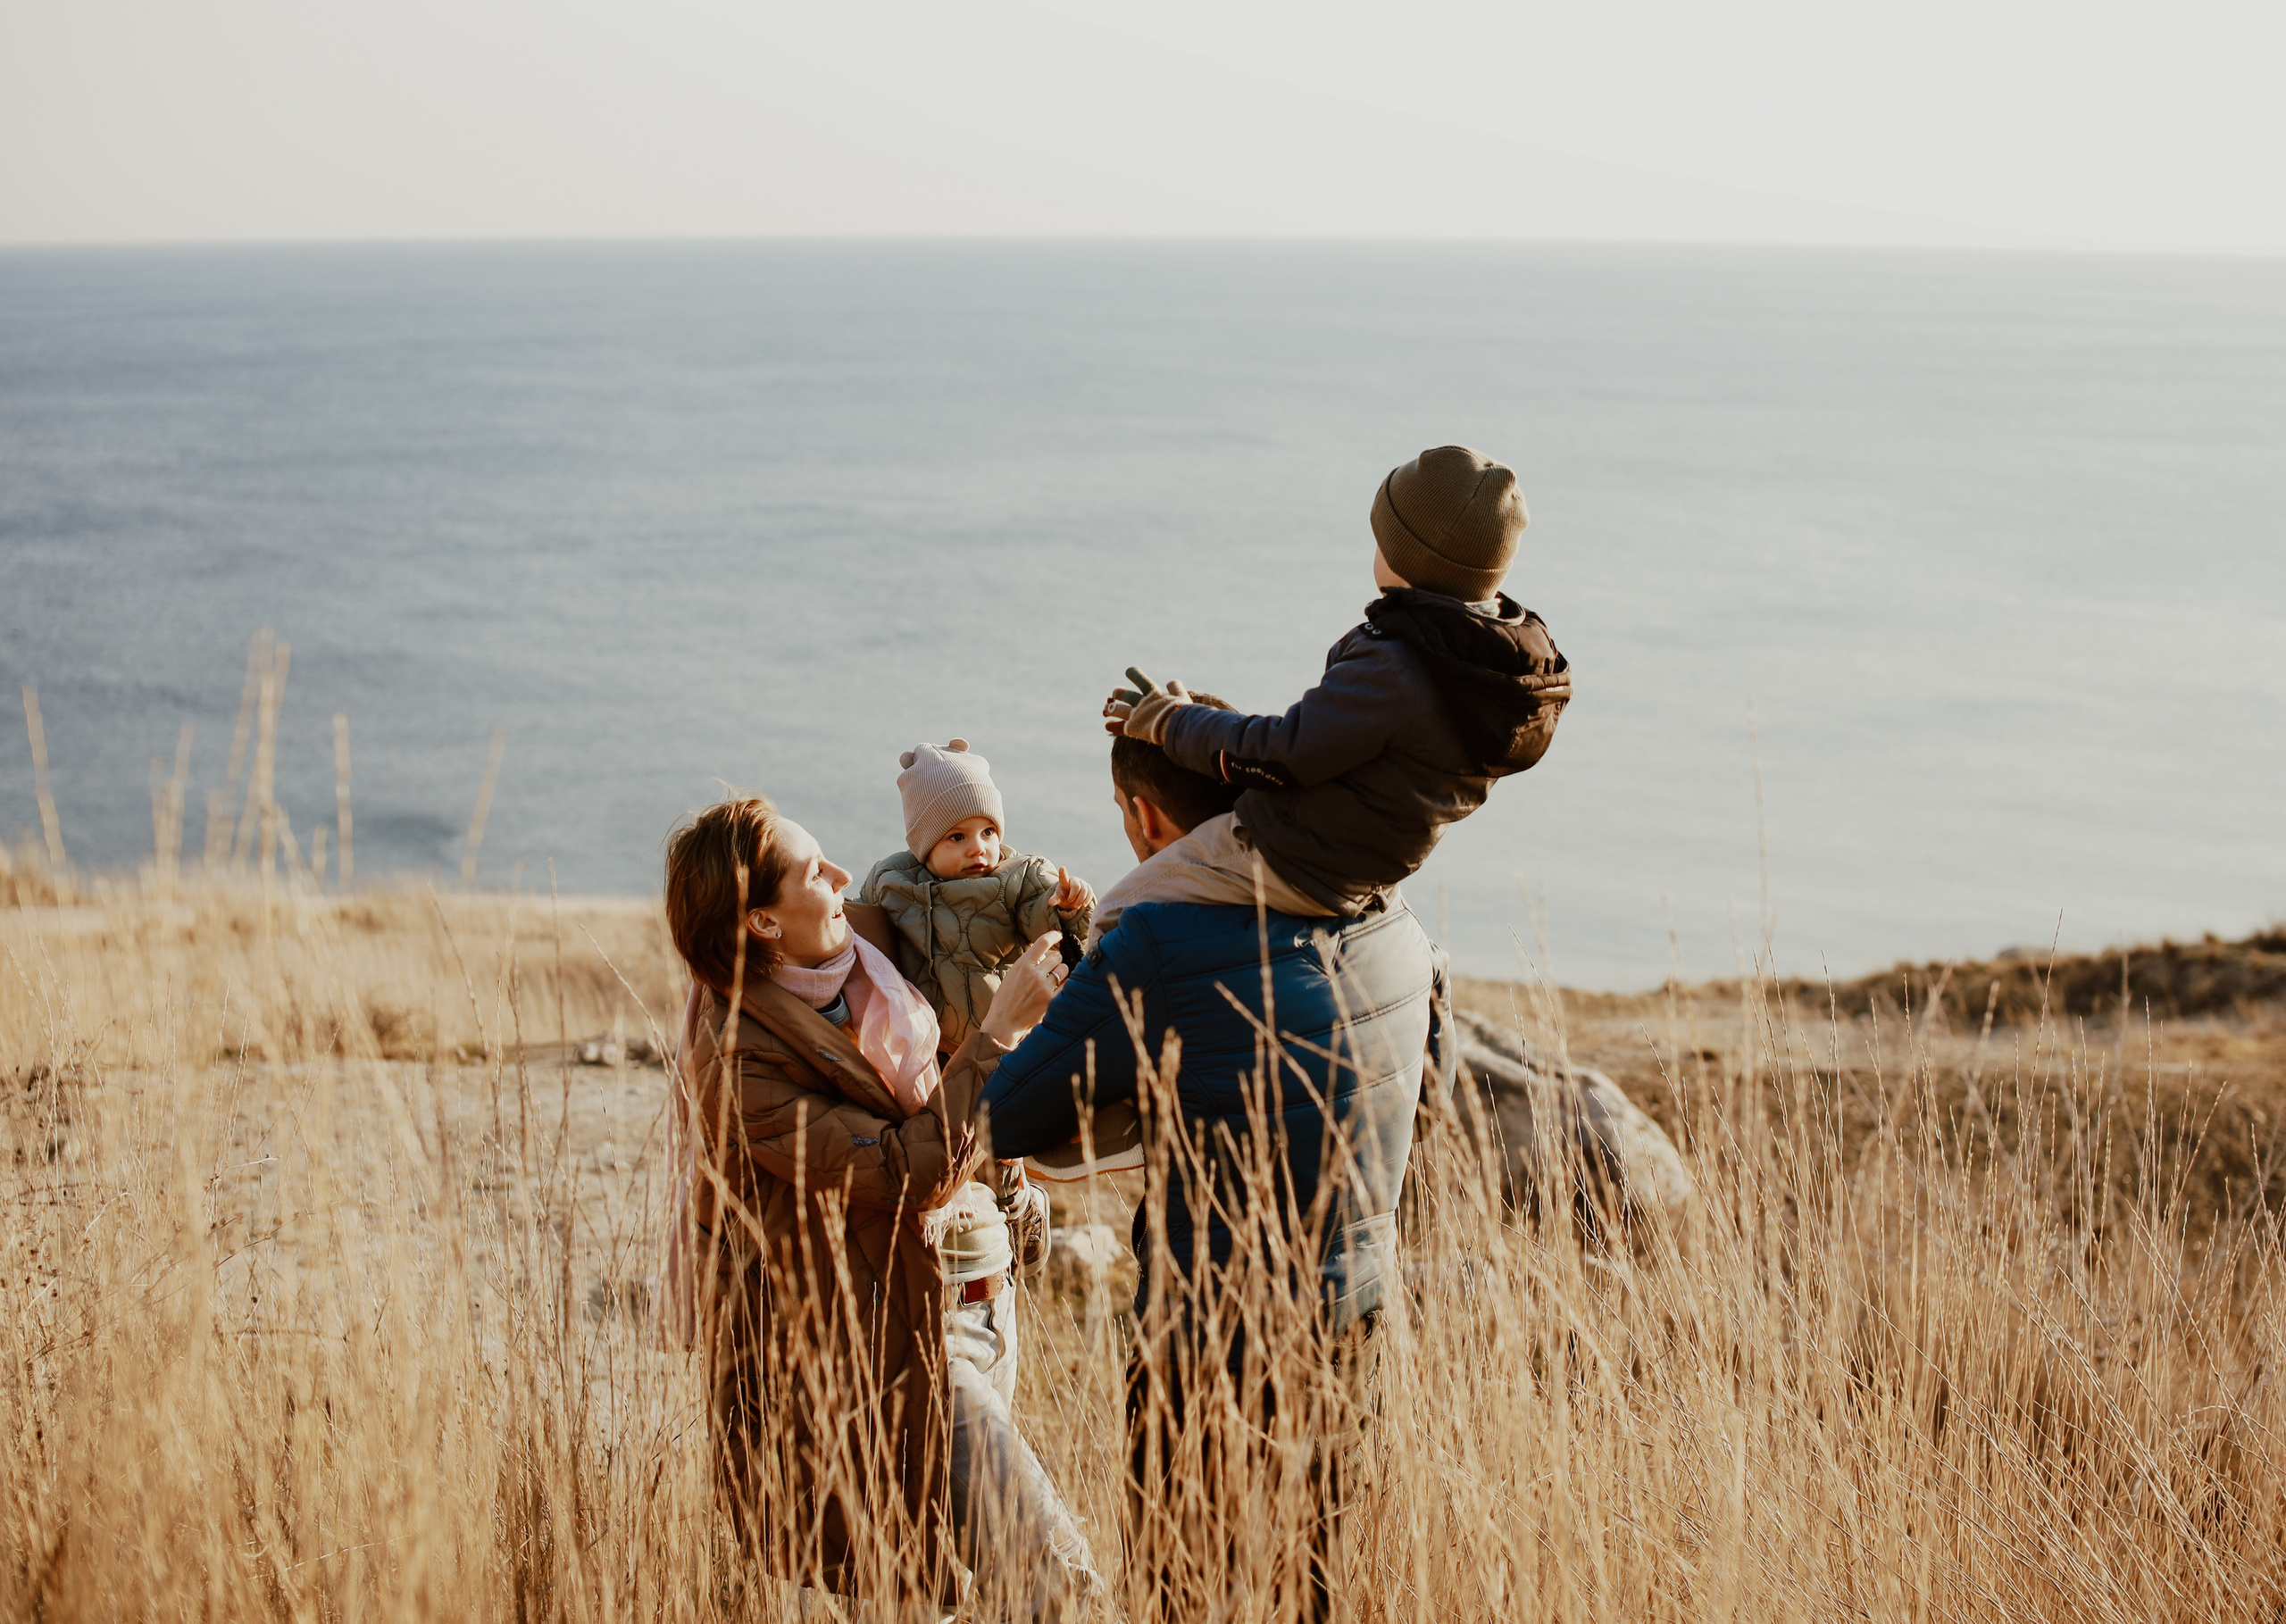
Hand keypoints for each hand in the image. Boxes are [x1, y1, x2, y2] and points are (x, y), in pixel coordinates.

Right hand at [977, 932, 1066, 1046]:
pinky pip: (1067, 985)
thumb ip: (1027, 965)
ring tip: (1052, 980)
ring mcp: (1044, 987)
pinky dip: (1065, 984)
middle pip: (1056, 957)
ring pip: (1063, 969)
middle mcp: (1034, 973)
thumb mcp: (1011, 976)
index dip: (1053, 936)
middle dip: (1055, 961)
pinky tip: (1059, 988)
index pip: (1042, 943)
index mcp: (1022, 965)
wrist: (1003, 1024)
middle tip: (1050, 969)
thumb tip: (1044, 957)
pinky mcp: (1051, 1000)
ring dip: (1060, 972)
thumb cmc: (1005, 1001)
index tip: (1059, 935)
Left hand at [1053, 866, 1094, 912]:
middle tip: (1070, 901)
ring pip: (1084, 890)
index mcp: (1064, 881)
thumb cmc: (1063, 897)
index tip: (1062, 868)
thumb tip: (1050, 902)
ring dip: (1080, 900)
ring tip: (1076, 906)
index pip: (1063, 876)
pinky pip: (1090, 893)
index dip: (1063, 872)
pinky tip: (1083, 905)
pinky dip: (1086, 900)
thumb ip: (1054, 900)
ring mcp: (1082, 883)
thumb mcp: (1058, 898)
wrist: (1072, 899)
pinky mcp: (1088, 888)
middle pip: (1076, 886)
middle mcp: (1074, 880)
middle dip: (1074, 896)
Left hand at [1101, 666, 1192, 742]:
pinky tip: (1108, 725)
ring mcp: (1136, 715)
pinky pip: (1118, 726)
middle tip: (1116, 693)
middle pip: (1124, 694)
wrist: (1176, 726)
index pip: (1140, 679)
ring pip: (1116, 709)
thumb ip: (1175, 688)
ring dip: (1110, 708)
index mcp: (1153, 693)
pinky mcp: (1133, 728)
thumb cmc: (1182, 711)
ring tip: (1106, 709)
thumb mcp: (1182, 696)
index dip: (1133, 674)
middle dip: (1118, 693)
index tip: (1129, 671)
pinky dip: (1112, 725)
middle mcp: (1142, 702)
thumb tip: (1172, 682)